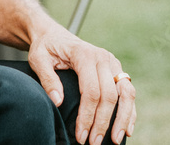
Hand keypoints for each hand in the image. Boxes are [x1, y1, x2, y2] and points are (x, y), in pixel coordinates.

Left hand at [27, 24, 135, 144]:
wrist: (53, 34)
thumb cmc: (45, 48)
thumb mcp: (38, 59)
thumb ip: (47, 79)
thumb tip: (57, 101)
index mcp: (84, 54)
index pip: (91, 91)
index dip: (87, 116)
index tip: (81, 135)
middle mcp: (103, 58)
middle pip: (110, 95)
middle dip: (103, 122)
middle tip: (94, 143)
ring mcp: (113, 63)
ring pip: (126, 94)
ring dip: (122, 119)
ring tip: (115, 140)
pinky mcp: (117, 70)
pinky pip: (128, 92)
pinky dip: (130, 111)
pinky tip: (127, 129)